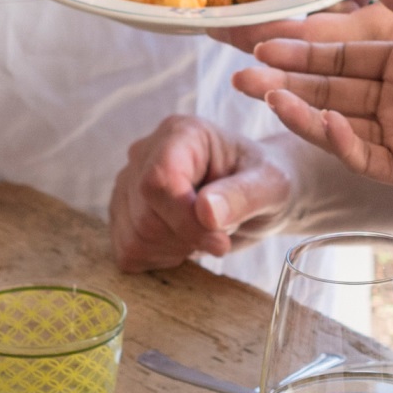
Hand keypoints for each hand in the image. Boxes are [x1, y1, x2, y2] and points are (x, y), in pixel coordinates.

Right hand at [111, 115, 293, 268]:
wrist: (256, 192)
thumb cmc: (265, 180)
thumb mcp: (270, 185)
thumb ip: (241, 195)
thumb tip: (205, 212)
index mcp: (181, 134)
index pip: (159, 180)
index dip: (185, 220)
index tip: (221, 242)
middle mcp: (146, 153)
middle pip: (145, 215)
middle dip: (186, 238)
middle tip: (221, 236)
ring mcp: (128, 183)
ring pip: (134, 237)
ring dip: (175, 250)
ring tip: (203, 233)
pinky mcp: (122, 213)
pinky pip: (128, 251)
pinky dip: (159, 258)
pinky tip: (183, 242)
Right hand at [233, 0, 392, 204]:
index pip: (343, 49)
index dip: (304, 45)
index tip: (265, 38)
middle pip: (328, 84)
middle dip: (285, 77)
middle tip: (242, 72)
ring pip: (336, 119)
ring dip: (298, 108)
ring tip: (262, 95)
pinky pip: (362, 154)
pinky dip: (336, 140)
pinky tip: (318, 120)